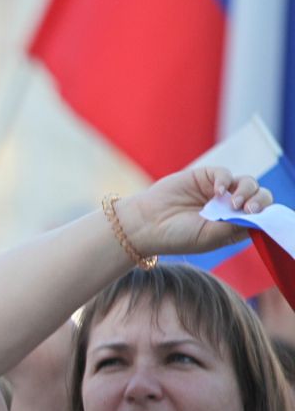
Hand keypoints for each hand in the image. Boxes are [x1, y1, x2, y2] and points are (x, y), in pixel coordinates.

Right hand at [118, 167, 272, 256]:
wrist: (145, 224)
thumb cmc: (175, 236)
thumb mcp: (209, 237)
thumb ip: (235, 227)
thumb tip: (260, 217)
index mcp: (232, 226)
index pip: (260, 216)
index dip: (264, 214)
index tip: (256, 217)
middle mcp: (228, 208)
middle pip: (258, 197)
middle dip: (259, 201)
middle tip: (248, 209)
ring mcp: (218, 192)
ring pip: (247, 184)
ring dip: (246, 191)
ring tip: (233, 203)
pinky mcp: (206, 177)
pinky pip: (225, 173)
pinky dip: (225, 180)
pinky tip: (217, 192)